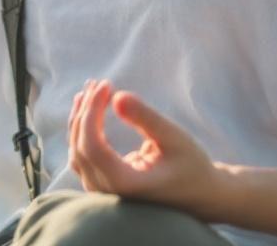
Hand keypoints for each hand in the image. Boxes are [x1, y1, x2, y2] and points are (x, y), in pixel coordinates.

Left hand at [67, 78, 225, 219]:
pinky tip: (87, 106)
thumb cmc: (191, 165)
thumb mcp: (175, 138)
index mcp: (127, 185)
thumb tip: (117, 97)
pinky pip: (82, 154)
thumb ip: (146, 118)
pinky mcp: (101, 183)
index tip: (107, 85)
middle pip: (81, 146)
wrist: (200, 193)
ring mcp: (101, 191)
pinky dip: (83, 129)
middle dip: (86, 110)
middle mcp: (109, 192)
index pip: (93, 146)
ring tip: (91, 88)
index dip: (93, 112)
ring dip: (81, 117)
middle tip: (100, 83)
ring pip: (76, 150)